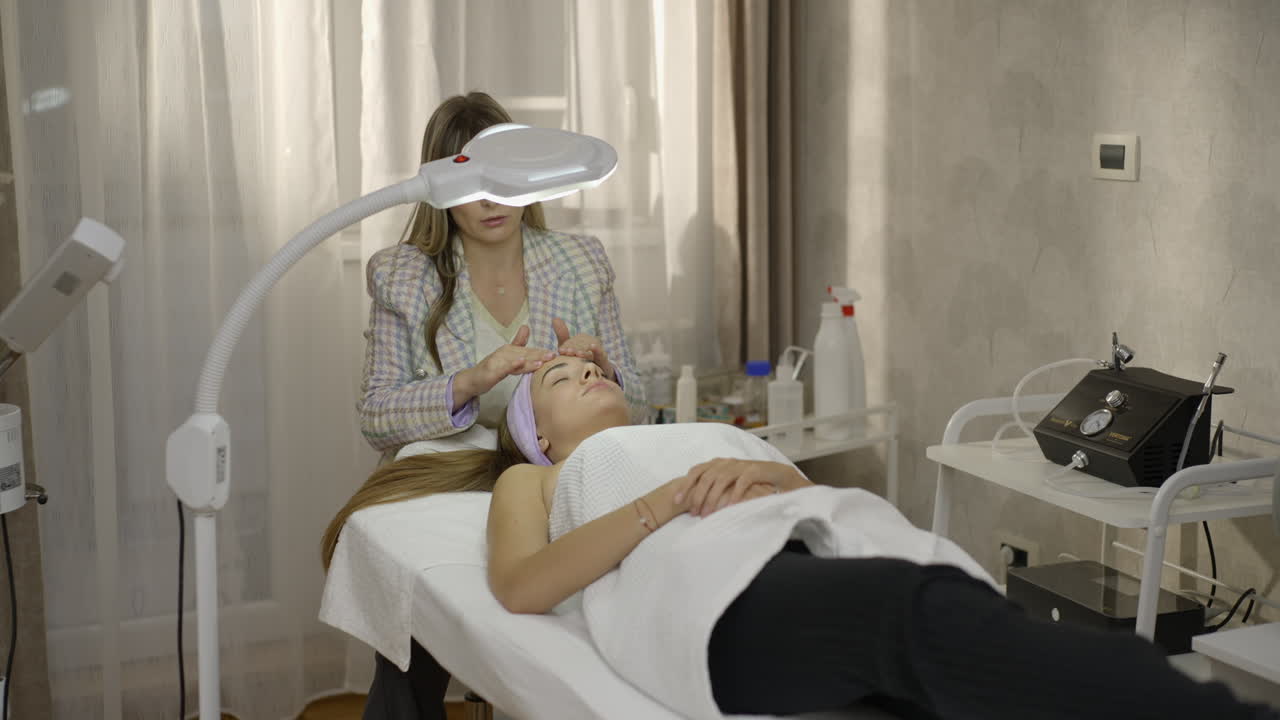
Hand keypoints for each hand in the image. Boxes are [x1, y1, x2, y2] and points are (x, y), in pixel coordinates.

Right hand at [458, 325, 554, 396]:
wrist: (473, 379)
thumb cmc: (492, 368)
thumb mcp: (507, 356)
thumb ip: (517, 344)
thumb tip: (526, 326)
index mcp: (511, 350)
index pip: (529, 352)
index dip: (542, 352)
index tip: (557, 353)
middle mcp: (505, 353)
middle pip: (525, 355)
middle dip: (540, 355)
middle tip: (553, 356)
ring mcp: (498, 361)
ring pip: (516, 361)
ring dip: (529, 360)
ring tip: (542, 361)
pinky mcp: (491, 371)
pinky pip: (503, 368)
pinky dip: (512, 365)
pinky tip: (520, 363)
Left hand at [553, 317, 613, 379]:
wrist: (593, 373)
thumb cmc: (578, 358)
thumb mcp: (569, 347)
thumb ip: (562, 334)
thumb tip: (554, 318)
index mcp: (582, 338)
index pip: (573, 341)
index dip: (567, 345)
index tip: (561, 351)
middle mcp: (591, 341)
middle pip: (581, 344)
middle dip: (573, 348)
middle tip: (566, 353)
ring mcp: (598, 349)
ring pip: (589, 348)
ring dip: (582, 351)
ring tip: (576, 354)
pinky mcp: (603, 357)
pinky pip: (601, 352)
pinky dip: (597, 349)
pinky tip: (592, 346)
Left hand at [677, 459, 808, 516]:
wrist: (774, 473)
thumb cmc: (748, 480)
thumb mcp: (728, 482)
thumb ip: (712, 486)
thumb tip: (693, 502)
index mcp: (716, 463)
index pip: (696, 471)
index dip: (685, 485)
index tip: (676, 501)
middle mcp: (726, 462)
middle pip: (706, 477)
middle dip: (697, 496)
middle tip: (693, 513)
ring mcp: (740, 465)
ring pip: (721, 480)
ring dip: (713, 498)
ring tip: (707, 514)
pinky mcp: (754, 471)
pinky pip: (741, 483)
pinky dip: (735, 495)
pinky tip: (730, 507)